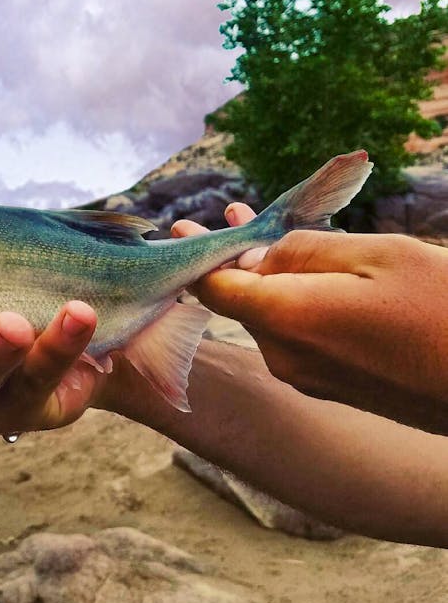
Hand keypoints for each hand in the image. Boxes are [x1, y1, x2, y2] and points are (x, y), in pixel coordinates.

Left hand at [173, 205, 447, 431]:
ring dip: (269, 277)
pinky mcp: (334, 388)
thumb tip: (261, 256)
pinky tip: (312, 277)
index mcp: (287, 320)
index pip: (215, 288)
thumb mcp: (378, 256)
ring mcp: (309, 378)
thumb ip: (307, 250)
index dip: (195, 255)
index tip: (182, 227)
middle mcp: (285, 357)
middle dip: (238, 257)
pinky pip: (297, 336)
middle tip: (231, 214)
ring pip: (272, 317)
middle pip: (242, 300)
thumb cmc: (445, 310)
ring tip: (275, 235)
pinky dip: (293, 303)